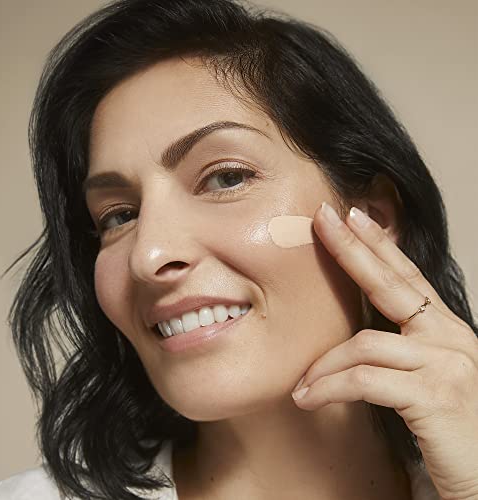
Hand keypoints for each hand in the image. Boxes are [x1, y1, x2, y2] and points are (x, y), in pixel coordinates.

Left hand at [291, 201, 477, 499]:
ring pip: (364, 344)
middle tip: (324, 221)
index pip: (405, 276)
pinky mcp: (436, 395)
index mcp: (444, 330)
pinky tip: (308, 399)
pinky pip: (364, 380)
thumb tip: (352, 331)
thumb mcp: (423, 377)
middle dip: (352, 249)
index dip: (377, 244)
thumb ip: (396, 350)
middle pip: (391, 283)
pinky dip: (329, 388)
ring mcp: (446, 363)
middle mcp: (450, 337)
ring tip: (302, 386)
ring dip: (323, 366)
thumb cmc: (450, 428)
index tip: (352, 216)